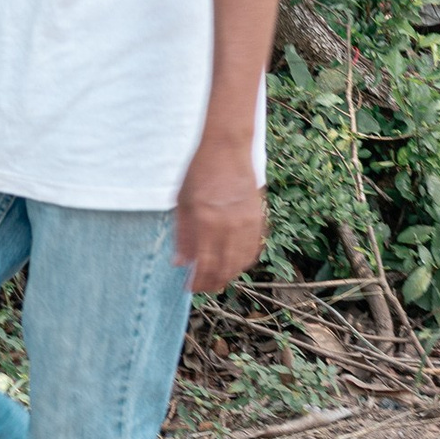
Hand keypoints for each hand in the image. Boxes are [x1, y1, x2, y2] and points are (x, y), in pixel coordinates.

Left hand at [176, 138, 265, 292]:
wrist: (227, 150)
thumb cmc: (198, 173)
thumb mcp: (181, 201)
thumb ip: (182, 234)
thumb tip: (181, 263)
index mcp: (206, 221)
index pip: (204, 264)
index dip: (197, 281)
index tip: (189, 288)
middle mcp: (229, 225)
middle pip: (224, 268)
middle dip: (212, 283)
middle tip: (201, 288)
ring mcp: (247, 223)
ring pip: (241, 262)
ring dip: (228, 275)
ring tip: (215, 279)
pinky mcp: (258, 219)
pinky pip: (253, 250)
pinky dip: (242, 262)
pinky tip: (232, 264)